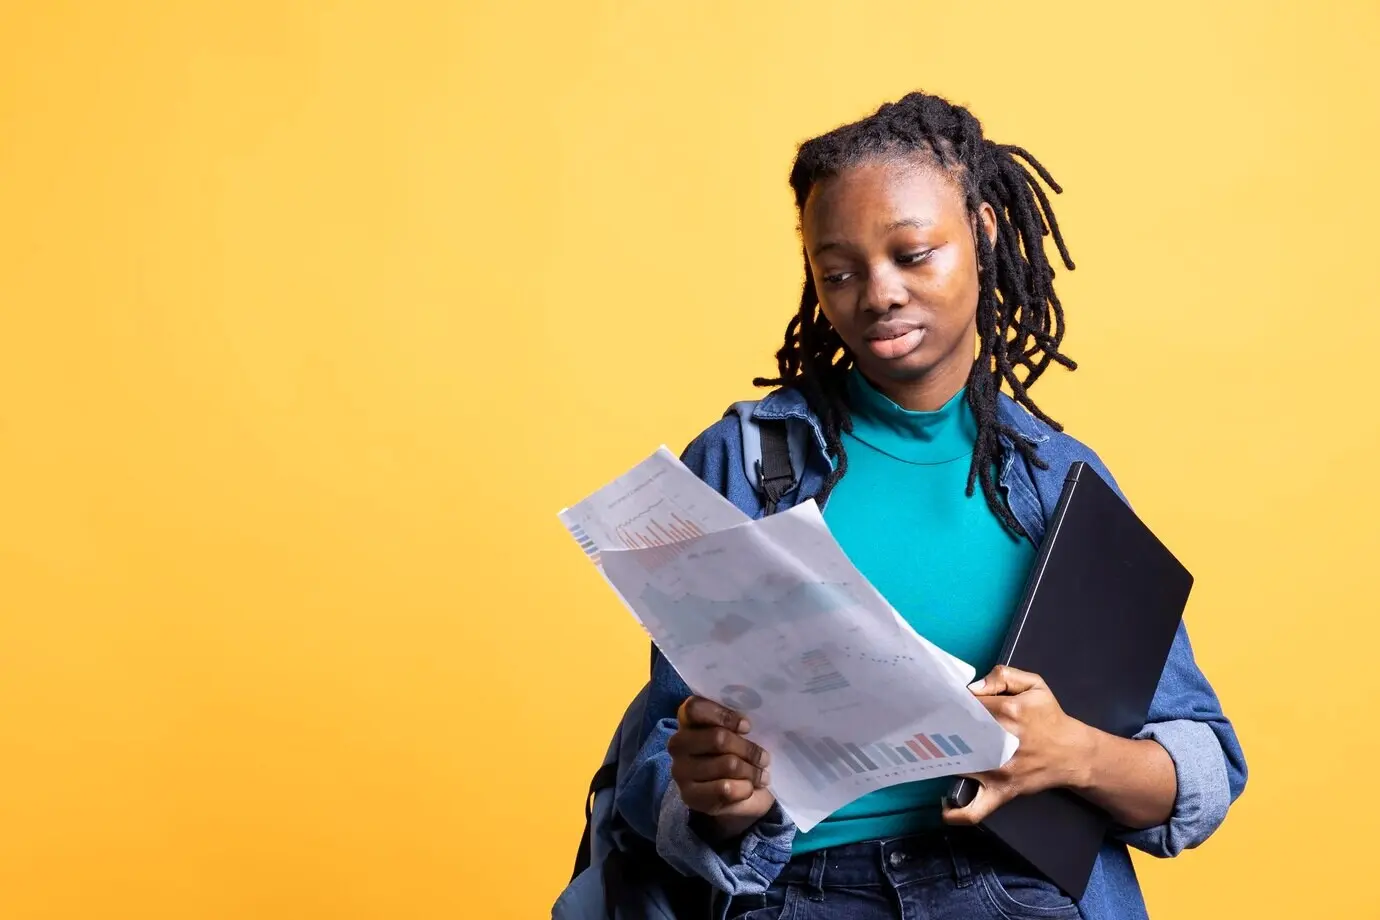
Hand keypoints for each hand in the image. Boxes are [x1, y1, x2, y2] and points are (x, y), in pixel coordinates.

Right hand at [668, 696, 775, 838]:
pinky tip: (749, 788)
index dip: (724, 716)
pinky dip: (744, 788)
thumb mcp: (739, 734)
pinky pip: (725, 789)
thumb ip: (737, 723)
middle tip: (764, 758)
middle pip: (717, 738)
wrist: (739, 796)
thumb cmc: (739, 755)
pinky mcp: (689, 796)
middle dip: (747, 749)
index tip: (748, 727)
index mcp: (687, 720)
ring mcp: (680, 770)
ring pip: (726, 764)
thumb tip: (748, 723)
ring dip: (751, 771)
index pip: (695, 708)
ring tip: (761, 775)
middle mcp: (678, 743)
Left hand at [942, 665, 1095, 825]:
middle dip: (936, 731)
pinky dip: (956, 812)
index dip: (946, 704)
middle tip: (925, 728)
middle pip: (954, 734)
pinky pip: (975, 810)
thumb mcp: (1034, 685)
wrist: (1072, 753)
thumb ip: (1003, 676)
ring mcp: (998, 771)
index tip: (938, 705)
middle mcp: (998, 742)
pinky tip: (944, 804)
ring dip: (941, 761)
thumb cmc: (1049, 718)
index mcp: (1006, 710)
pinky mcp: (1002, 792)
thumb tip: (972, 687)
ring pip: (957, 767)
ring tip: (928, 754)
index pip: (962, 705)